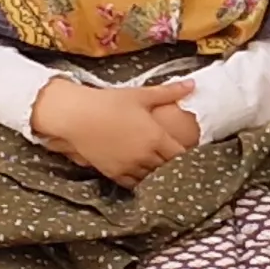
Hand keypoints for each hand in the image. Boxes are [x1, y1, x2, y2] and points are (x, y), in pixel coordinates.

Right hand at [30, 78, 198, 187]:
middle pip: (168, 168)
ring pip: (151, 178)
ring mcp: (129, 166)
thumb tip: (193, 84)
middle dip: (173, 165)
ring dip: (156, 174)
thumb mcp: (140, 95)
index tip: (188, 151)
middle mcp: (145, 155)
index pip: (181, 154)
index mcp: (155, 137)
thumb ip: (169, 92)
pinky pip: (133, 184)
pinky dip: (139, 180)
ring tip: (158, 168)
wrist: (75, 116)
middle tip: (175, 161)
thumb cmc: (108, 102)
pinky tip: (141, 174)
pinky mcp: (114, 173)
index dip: (187, 154)